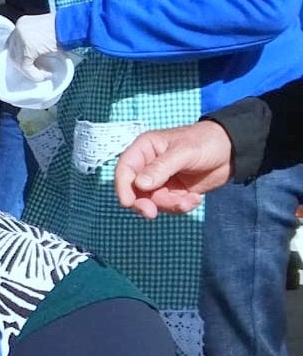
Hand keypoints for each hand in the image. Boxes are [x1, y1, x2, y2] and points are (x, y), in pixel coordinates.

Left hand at [6, 13, 58, 81]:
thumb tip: (31, 57)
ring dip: (28, 70)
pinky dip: (33, 73)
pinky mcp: (27, 47)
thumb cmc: (64, 30)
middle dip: (22, 63)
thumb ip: (34, 41)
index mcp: (22, 23)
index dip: (18, 54)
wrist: (74, 27)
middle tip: (33, 70)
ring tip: (40, 74)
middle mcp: (19, 28)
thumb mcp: (44, 33)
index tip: (28, 62)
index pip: (12, 42)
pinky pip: (25, 65)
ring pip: (18, 60)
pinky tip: (41, 76)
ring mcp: (21, 37)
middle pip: (13, 51)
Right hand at [116, 120, 233, 218]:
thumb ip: (161, 167)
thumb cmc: (206, 142)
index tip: (128, 202)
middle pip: (134, 189)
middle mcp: (148, 165)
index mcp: (145, 149)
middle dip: (143, 202)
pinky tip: (196, 199)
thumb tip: (140, 185)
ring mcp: (161, 180)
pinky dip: (181, 206)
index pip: (125, 169)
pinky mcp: (174, 191)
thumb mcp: (184, 152)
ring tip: (190, 200)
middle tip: (151, 213)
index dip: (123, 186)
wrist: (233, 151)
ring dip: (169, 205)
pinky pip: (169, 205)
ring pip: (153, 200)